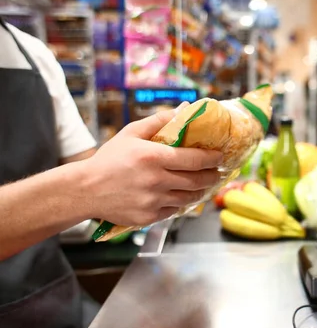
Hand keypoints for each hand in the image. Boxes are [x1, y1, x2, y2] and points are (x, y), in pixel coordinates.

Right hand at [81, 103, 222, 225]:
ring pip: (189, 198)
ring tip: (205, 184)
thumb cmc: (109, 159)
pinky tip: (184, 195)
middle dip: (212, 176)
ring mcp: (153, 201)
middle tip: (217, 172)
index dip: (212, 158)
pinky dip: (181, 203)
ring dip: (201, 191)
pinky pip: (174, 210)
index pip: (194, 159)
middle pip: (197, 181)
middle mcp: (156, 180)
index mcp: (153, 157)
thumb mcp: (131, 133)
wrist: (85, 189)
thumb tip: (184, 110)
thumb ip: (158, 121)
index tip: (220, 156)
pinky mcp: (149, 217)